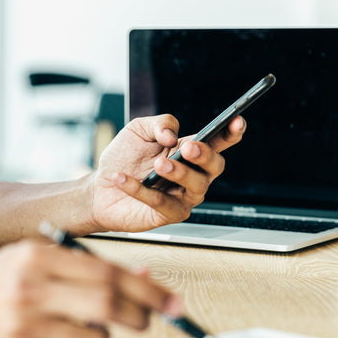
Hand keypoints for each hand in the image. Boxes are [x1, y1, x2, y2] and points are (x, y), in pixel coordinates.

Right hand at [0, 240, 179, 337]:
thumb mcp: (36, 261)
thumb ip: (86, 266)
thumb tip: (144, 277)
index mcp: (38, 256)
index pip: (108, 272)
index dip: (147, 289)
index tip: (172, 300)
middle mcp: (31, 287)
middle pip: (108, 304)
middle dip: (141, 314)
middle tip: (149, 318)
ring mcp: (24, 324)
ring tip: (87, 330)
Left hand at [89, 113, 245, 232]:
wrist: (100, 188)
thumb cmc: (123, 159)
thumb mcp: (138, 130)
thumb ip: (159, 123)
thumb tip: (172, 134)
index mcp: (189, 152)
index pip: (217, 142)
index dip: (230, 133)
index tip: (236, 121)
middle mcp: (192, 175)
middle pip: (215, 166)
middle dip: (205, 155)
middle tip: (188, 147)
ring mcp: (182, 197)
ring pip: (197, 187)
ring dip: (180, 173)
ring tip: (158, 165)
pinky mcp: (167, 215)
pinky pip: (161, 202)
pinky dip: (141, 190)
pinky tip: (123, 178)